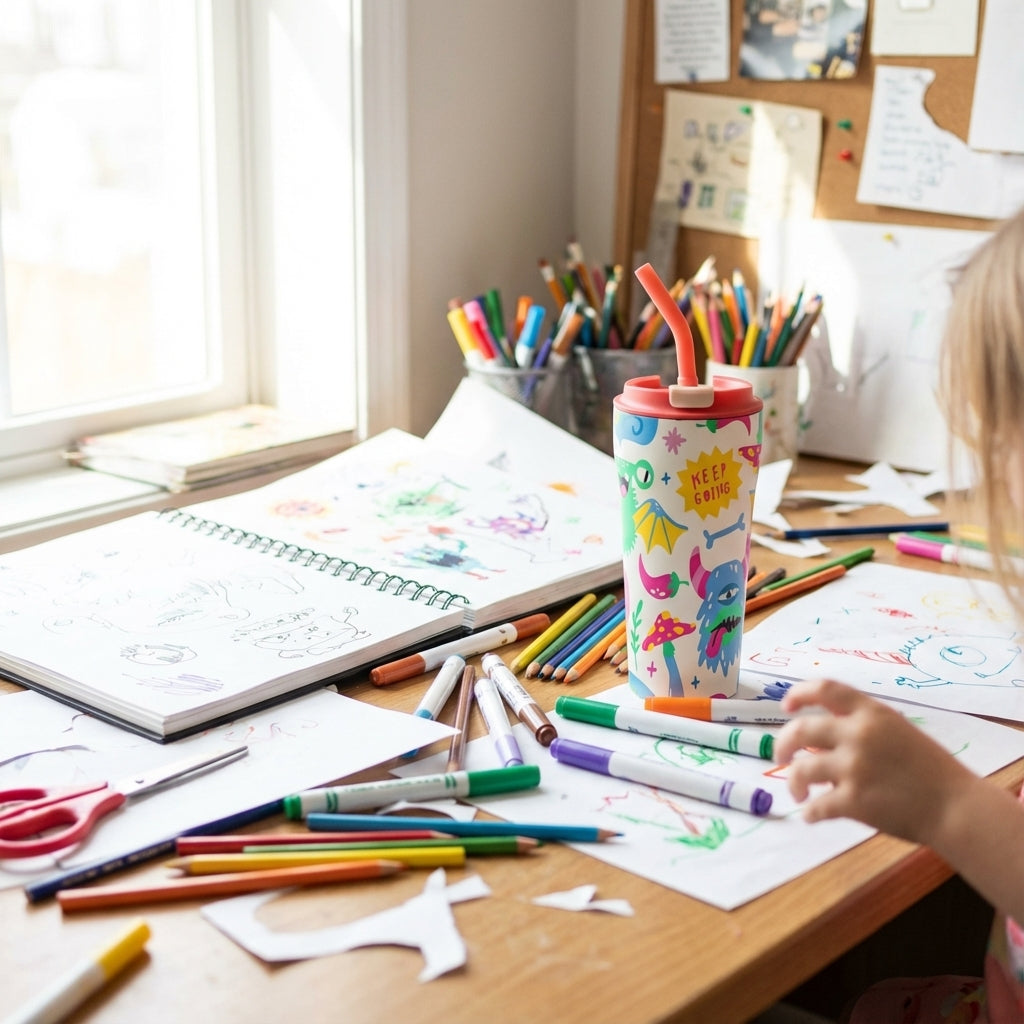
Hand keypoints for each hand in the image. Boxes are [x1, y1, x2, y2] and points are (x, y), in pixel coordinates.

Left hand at [773, 678, 977, 845]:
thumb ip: (863, 728)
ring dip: (793, 783)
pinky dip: (810, 813)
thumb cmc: (931, 770)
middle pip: (800, 730)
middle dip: (782, 745)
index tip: (787, 707)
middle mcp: (858, 735)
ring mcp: (854, 768)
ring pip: (801, 769)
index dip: (799, 694)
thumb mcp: (898, 732)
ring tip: (798, 793)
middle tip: (779, 757)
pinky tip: (812, 815)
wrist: (956, 807)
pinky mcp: (854, 802)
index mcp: (872, 714)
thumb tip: (823, 739)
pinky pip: (817, 806)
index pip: (825, 689)